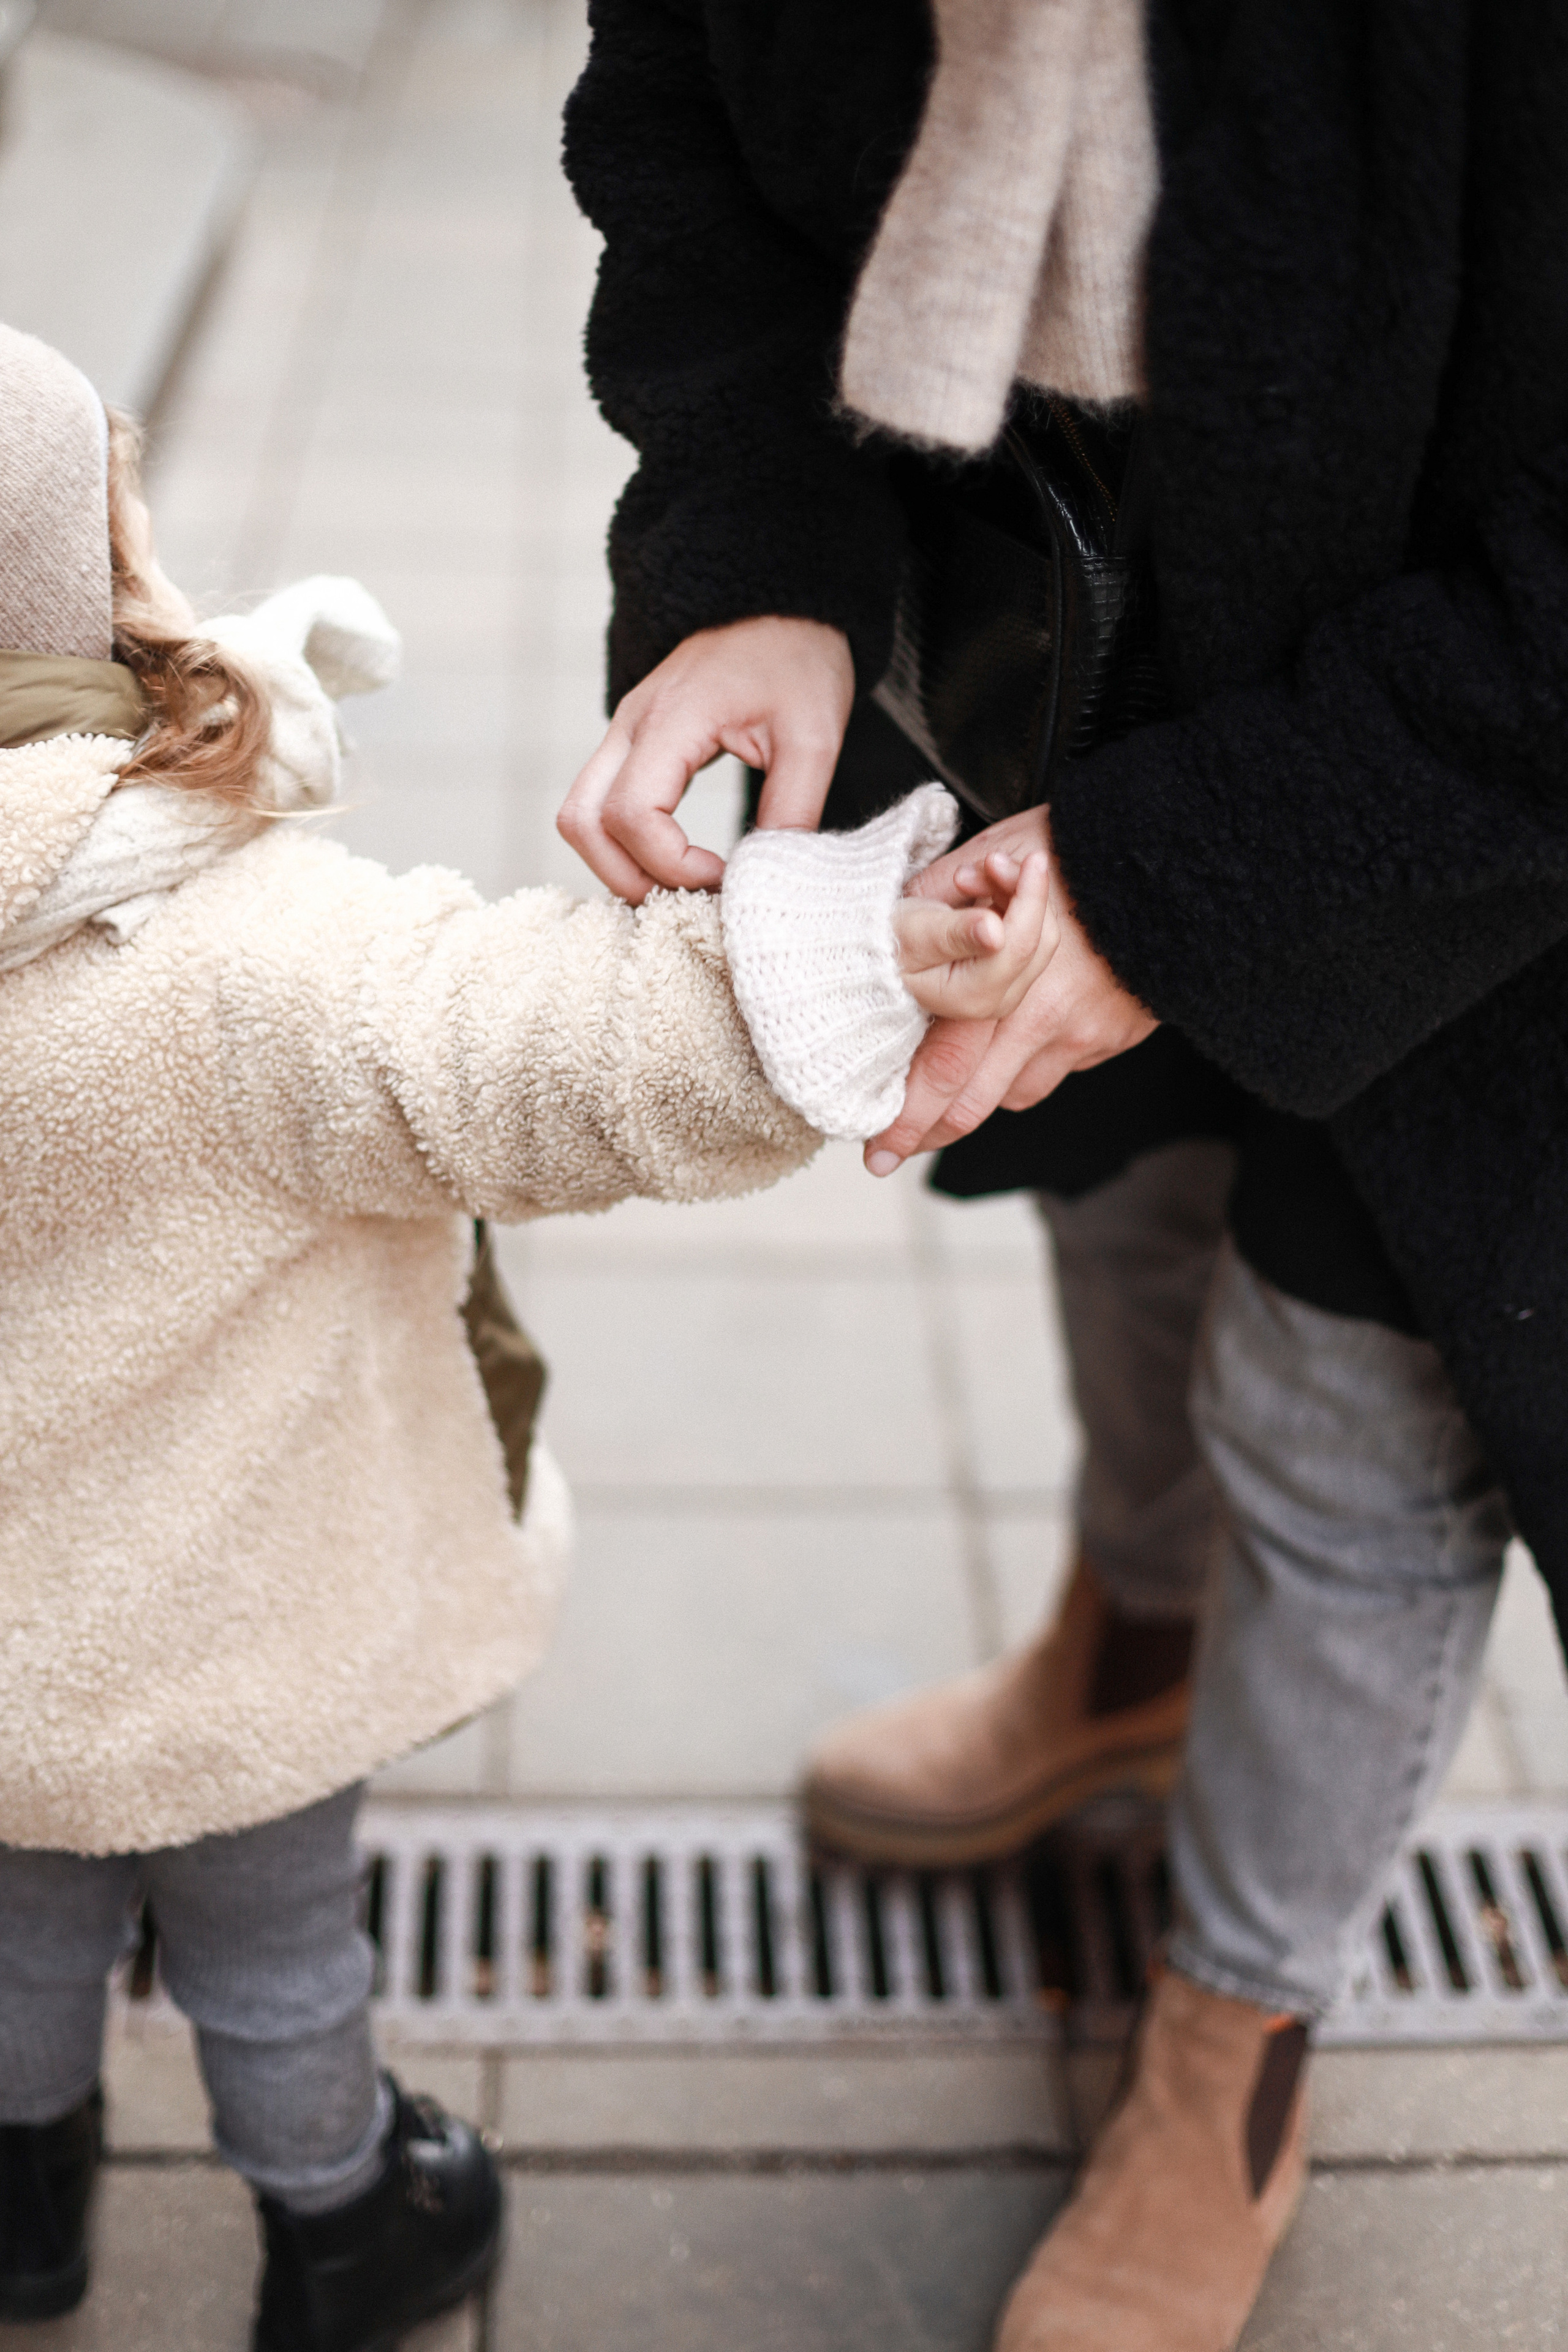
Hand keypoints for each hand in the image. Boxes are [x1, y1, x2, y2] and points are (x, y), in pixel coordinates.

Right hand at [558, 616, 853, 902]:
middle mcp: (631, 726)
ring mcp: (624, 734)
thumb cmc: (797, 658)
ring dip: (620, 865)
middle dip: (631, 878)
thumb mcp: (815, 735)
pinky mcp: (632, 744)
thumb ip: (793, 807)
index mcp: (670, 719)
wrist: (781, 604)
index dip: (672, 865)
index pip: (631, 814)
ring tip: (684, 885)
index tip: (726, 877)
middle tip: (694, 898)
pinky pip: (601, 805)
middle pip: (581, 823)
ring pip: (580, 818)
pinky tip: (678, 862)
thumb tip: (767, 877)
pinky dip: (626, 845)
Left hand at [864, 808, 1156, 1172]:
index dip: (905, 1113)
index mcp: (1005, 978)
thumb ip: (946, 889)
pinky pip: (1056, 1069)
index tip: (873, 1148)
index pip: (943, 1065)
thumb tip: (905, 908)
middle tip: (886, 1156)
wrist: (1179, 865)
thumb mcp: (1002, 850)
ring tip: (941, 1105)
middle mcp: (1044, 1018)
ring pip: (1014, 1092)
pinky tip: (1011, 1051)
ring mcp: (1083, 1034)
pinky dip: (1026, 1069)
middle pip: (974, 1100)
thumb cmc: (1082, 849)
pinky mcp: (1112, 1036)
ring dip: (977, 1099)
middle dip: (926, 1133)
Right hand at [891, 849, 1056, 1019]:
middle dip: (1022, 890)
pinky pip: (1029, 928)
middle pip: (1040, 938)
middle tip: (987, 860)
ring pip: (1040, 930)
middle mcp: (998, 1000)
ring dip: (1012, 891)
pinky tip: (975, 888)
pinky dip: (1008, 899)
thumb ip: (956, 934)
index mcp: (974, 996)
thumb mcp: (916, 933)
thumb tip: (995, 932)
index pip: (1022, 944)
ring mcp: (1007, 989)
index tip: (1033, 857)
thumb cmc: (888, 943)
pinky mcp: (1010, 973)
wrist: (879, 954)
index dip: (1031, 898)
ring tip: (966, 876)